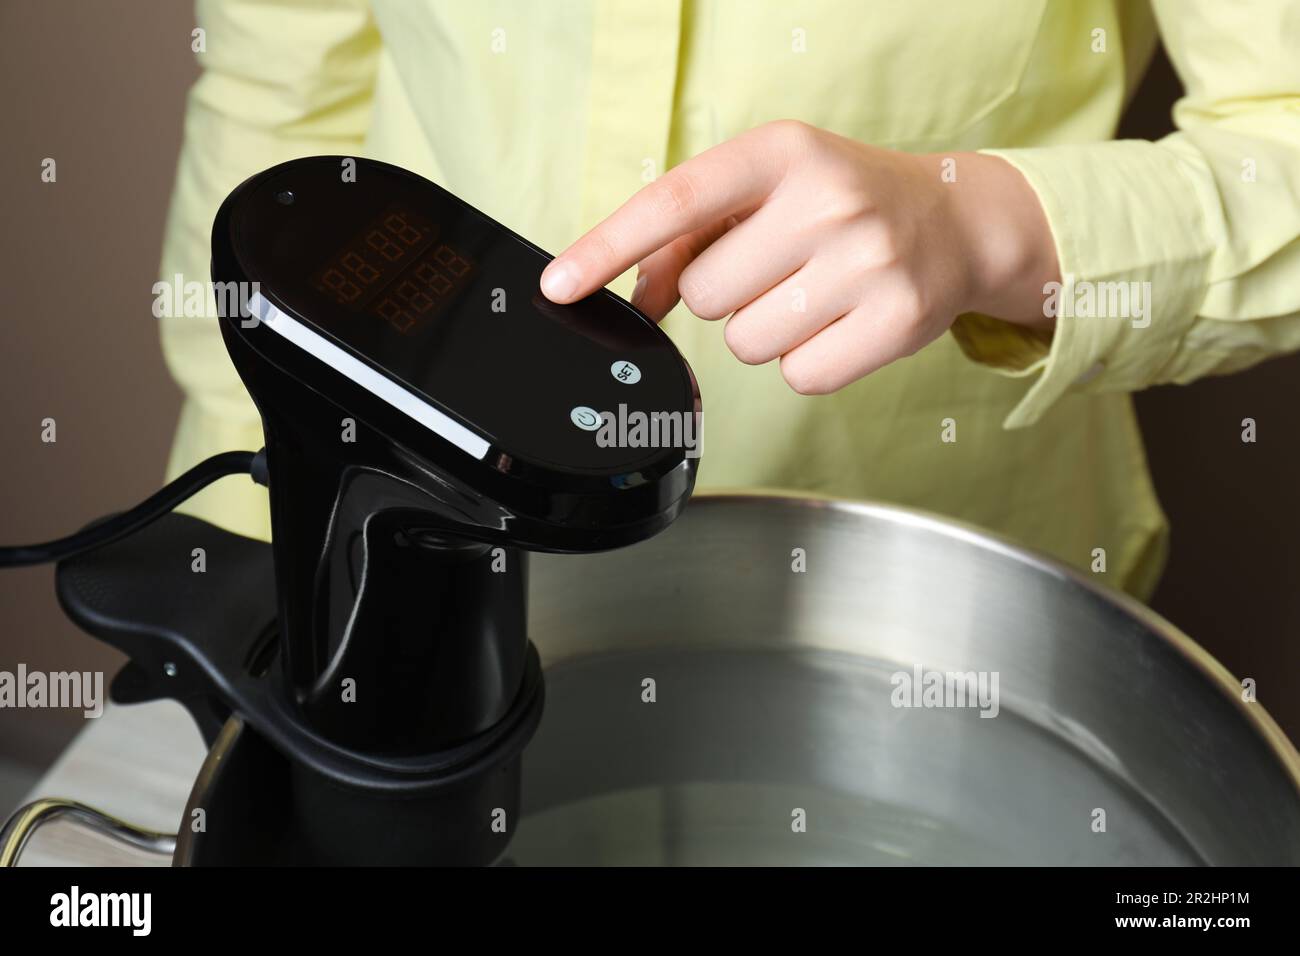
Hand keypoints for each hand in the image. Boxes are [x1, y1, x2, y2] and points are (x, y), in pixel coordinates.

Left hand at [540, 120, 1059, 393]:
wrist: (955, 220)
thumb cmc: (840, 203)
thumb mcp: (765, 192)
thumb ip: (688, 238)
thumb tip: (638, 299)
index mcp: (781, 152)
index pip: (674, 201)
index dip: (608, 247)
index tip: (559, 286)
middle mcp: (826, 199)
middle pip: (704, 295)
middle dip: (723, 294)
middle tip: (772, 269)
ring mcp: (866, 261)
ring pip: (745, 342)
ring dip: (761, 331)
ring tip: (808, 294)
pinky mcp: (897, 321)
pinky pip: (799, 377)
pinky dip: (806, 363)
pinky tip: (836, 324)